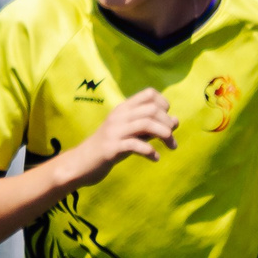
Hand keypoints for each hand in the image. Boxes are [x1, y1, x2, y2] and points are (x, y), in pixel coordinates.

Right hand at [60, 88, 176, 189]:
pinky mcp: (111, 148)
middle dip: (168, 123)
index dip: (163, 104)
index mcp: (122, 109)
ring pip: (147, 124)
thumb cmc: (109, 147)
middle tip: (171, 138)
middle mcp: (118, 116)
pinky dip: (150, 152)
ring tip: (171, 146)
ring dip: (165, 135)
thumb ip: (151, 127)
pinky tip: (155, 158)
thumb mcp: (131, 134)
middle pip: (152, 110)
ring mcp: (114, 131)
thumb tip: (176, 121)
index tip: (167, 119)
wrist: (80, 163)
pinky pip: (136, 145)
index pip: (149, 94)